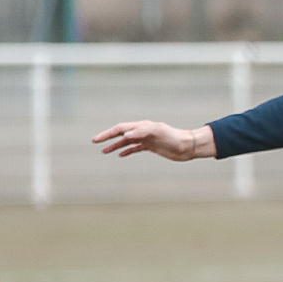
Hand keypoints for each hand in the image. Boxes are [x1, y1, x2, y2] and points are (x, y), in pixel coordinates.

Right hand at [93, 121, 214, 160]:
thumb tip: (125, 136)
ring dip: (115, 146)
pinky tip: (120, 155)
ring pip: (127, 142)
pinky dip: (127, 151)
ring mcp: (147, 139)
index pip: (121, 128)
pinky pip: (136, 148)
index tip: (97, 140)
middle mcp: (143, 131)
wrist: (188, 146)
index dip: (108, 133)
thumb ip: (141, 132)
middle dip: (108, 137)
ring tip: (104, 151)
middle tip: (95, 142)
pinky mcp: (152, 147)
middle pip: (121, 134)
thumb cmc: (174, 137)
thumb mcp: (158, 133)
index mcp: (143, 126)